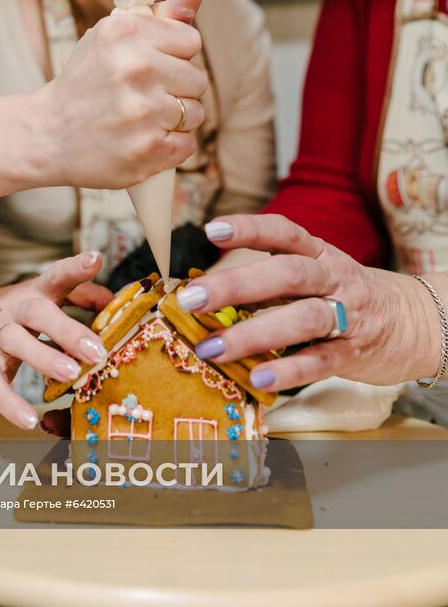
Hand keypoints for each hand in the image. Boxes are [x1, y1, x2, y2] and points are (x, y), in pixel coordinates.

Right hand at [0, 252, 111, 428]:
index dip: (76, 267)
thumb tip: (114, 302)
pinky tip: (29, 420)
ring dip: (44, 358)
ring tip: (71, 375)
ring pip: (17, 344)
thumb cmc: (15, 312)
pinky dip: (10, 404)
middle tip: (96, 350)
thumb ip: (80, 296)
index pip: (56, 275)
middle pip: (38, 313)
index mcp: (35, 292)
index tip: (95, 259)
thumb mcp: (43, 298)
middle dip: (67, 330)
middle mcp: (15, 310)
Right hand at [44, 0, 207, 187]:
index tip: (151, 65)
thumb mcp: (114, 36)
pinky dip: (170, 147)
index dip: (174, 55)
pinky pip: (187, 145)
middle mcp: (136, 67)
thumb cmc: (86, 81)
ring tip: (141, 119)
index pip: (191, 40)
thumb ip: (161, 15)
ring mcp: (142, 111)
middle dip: (176, 89)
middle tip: (142, 95)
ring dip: (174, 120)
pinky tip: (142, 139)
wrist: (48, 133)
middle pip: (198, 78)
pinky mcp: (147, 148)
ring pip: (196, 113)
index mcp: (127, 32)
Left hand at [176, 214, 442, 390]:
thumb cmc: (346, 296)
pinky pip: (319, 361)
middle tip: (190, 299)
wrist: (414, 322)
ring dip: (252, 334)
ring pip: (301, 319)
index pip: (284, 232)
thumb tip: (210, 291)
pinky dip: (287, 370)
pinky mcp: (353, 354)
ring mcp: (346, 316)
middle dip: (235, 286)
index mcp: (319, 253)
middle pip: (286, 275)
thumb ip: (271, 278)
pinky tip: (257, 378)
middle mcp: (332, 278)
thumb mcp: (316, 273)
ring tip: (212, 348)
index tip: (211, 230)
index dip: (249, 228)